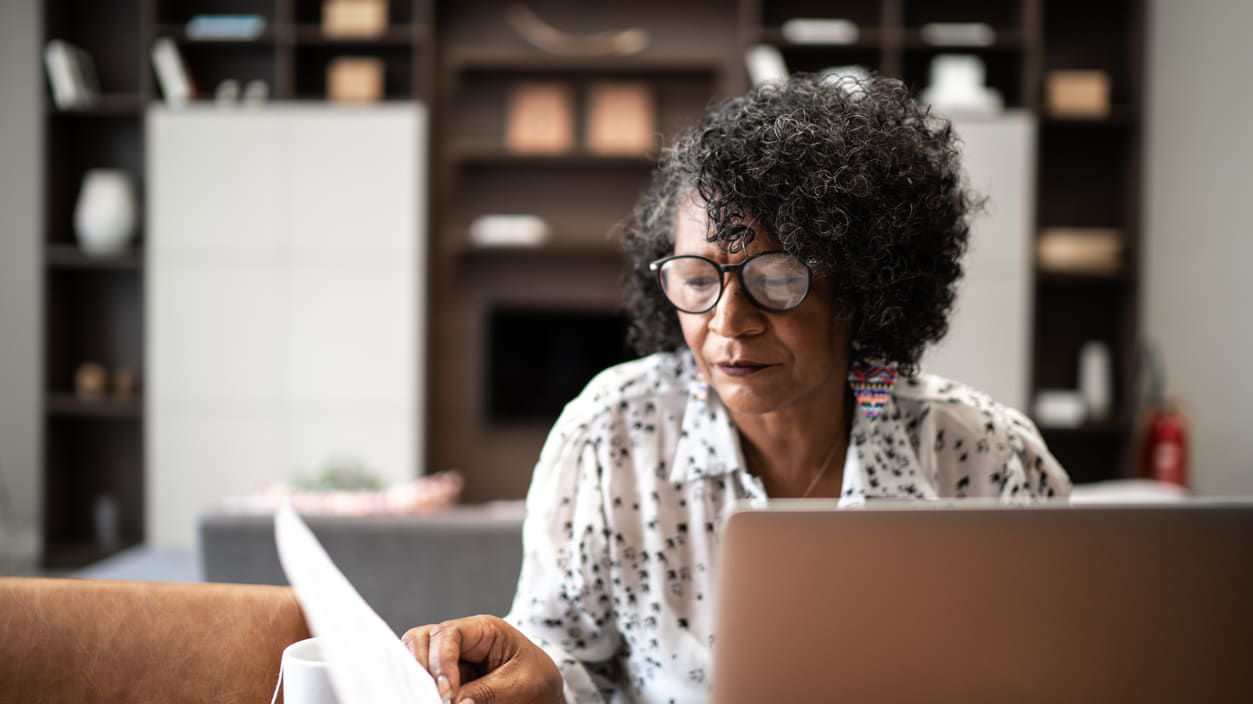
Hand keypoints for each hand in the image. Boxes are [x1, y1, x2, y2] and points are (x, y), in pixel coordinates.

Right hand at [402, 614, 564, 703]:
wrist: (546, 692)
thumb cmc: (537, 680)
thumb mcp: (518, 685)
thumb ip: (484, 693)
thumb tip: (453, 702)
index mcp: (484, 630)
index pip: (448, 633)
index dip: (441, 661)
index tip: (446, 693)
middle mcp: (462, 639)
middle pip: (421, 639)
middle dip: (420, 667)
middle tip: (432, 696)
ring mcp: (451, 658)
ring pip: (416, 657)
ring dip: (418, 677)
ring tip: (428, 698)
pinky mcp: (448, 678)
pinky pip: (425, 678)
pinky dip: (422, 687)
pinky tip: (429, 698)